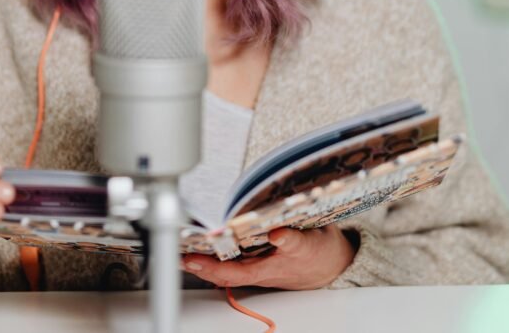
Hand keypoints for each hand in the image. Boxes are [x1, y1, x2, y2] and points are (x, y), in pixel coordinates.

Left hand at [181, 225, 355, 289]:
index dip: (212, 268)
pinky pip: (231, 264)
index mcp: (270, 269)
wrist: (332, 264)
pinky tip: (199, 252)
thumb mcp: (311, 244)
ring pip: (225, 270)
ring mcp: (257, 268)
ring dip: (202, 263)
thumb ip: (294, 241)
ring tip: (180, 253)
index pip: (236, 272)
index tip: (193, 260)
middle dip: (198, 266)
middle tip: (176, 256)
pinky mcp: (257, 262)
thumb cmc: (320, 254)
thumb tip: (277, 235)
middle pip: (223, 274)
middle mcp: (259, 271)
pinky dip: (213, 258)